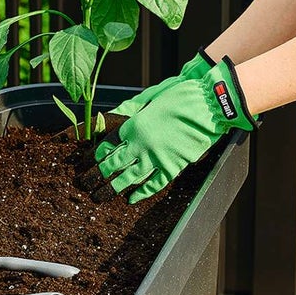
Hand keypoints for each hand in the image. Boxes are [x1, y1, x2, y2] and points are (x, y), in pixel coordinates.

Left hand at [94, 56, 256, 202]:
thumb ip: (133, 109)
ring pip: (128, 178)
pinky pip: (153, 184)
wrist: (208, 105)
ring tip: (100, 196)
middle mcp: (140, 144)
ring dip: (112, 188)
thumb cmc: (181, 96)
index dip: (97, 154)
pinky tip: (131, 198)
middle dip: (97, 175)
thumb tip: (116, 113)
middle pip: (112, 164)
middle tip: (86, 183)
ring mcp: (156, 157)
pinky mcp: (173, 166)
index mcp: (133, 125)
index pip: (107, 145)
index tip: (91, 161)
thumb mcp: (152, 97)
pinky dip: (141, 193)